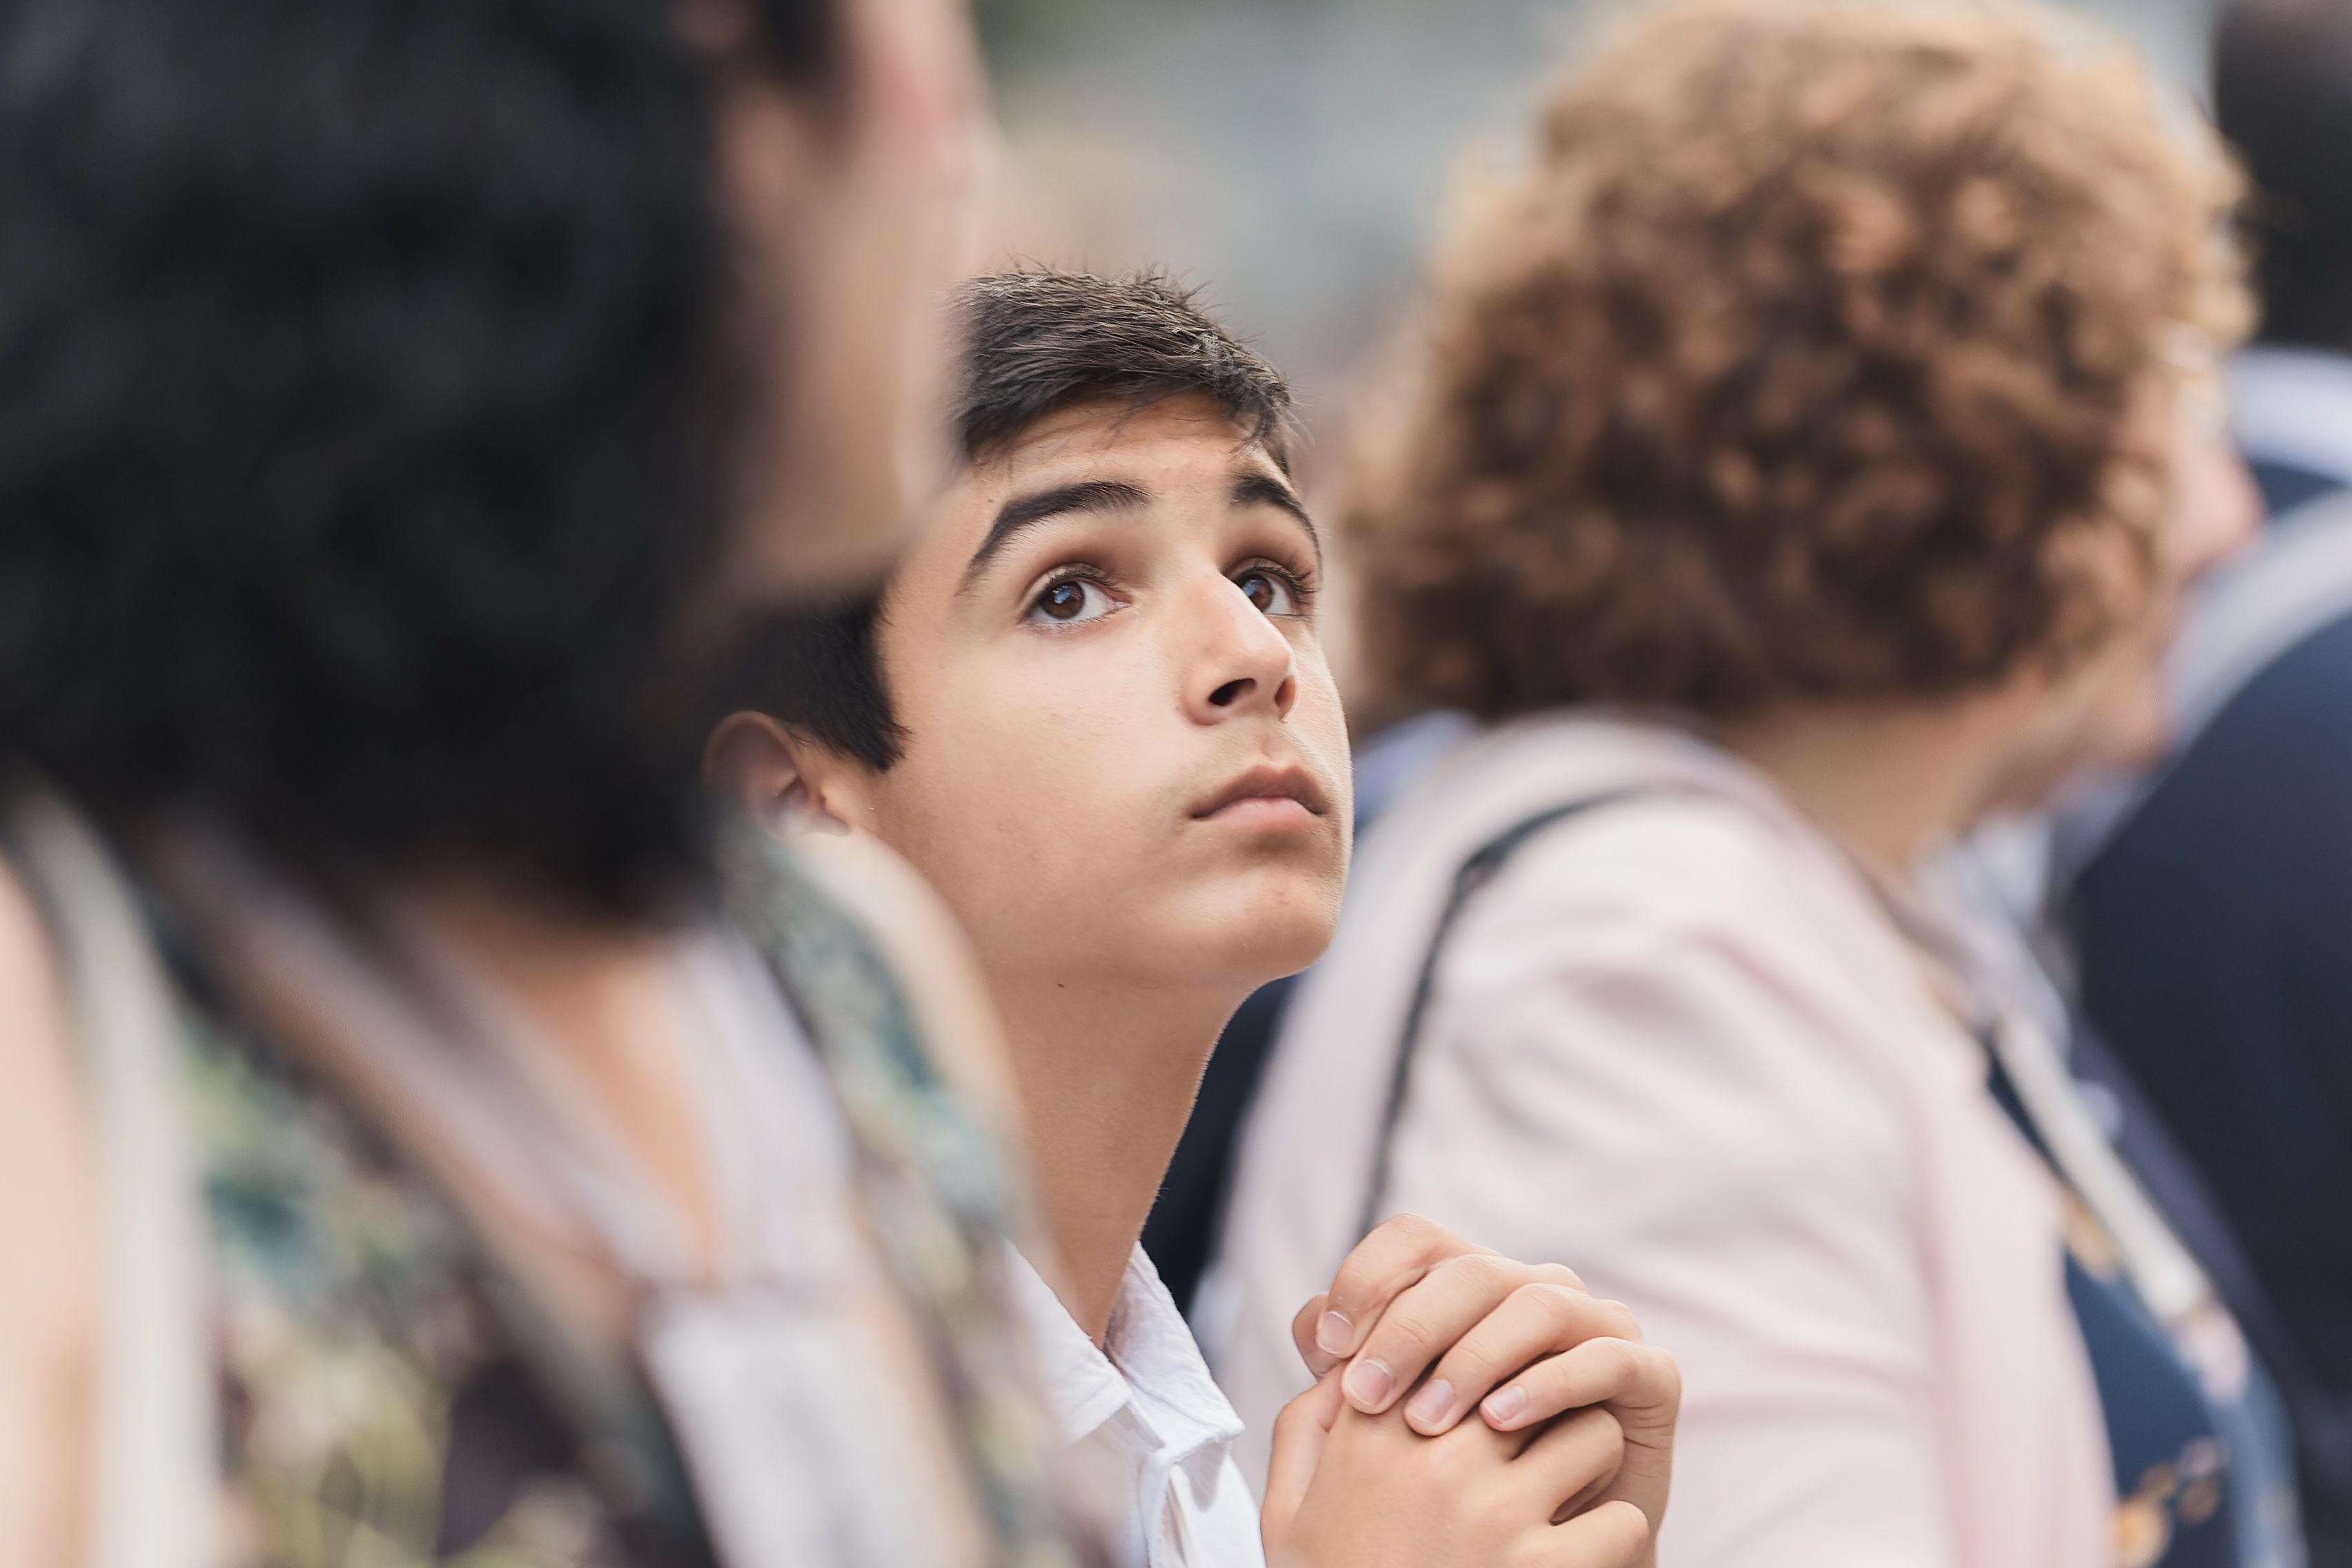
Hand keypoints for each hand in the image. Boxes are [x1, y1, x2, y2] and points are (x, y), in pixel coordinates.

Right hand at [1262, 1373, 1649, 1567]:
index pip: (1454, 1335)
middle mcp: (1436, 1454)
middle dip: (1545, 1397)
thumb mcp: (1288, 1508)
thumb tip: (1341, 1368)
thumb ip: (1306, 1428)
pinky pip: (1623, 1521)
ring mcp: (1493, 1511)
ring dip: (1590, 1459)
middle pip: (1533, 1369)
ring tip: (1571, 1487)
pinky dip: (1614, 1536)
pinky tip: (1582, 1551)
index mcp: (1373, 1429)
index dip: (1485, 1357)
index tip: (1492, 1390)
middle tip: (1544, 1432)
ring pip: (1594, 1433)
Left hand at [1289, 1215, 1677, 1549]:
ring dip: (1475, 1359)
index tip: (1330, 1347)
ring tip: (1429, 1422)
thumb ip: (1351, 1369)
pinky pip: (1606, 1357)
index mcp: (1468, 1286)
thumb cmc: (1461, 1487)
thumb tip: (1314, 1325)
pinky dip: (1551, 1383)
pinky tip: (1502, 1422)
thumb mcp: (1392, 1428)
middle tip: (1367, 1397)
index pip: (1415, 1241)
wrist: (1540, 1556)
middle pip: (1468, 1270)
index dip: (1367, 1278)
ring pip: (1534, 1304)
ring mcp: (1596, 1325)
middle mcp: (1533, 1290)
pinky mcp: (1649, 1374)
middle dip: (1410, 1330)